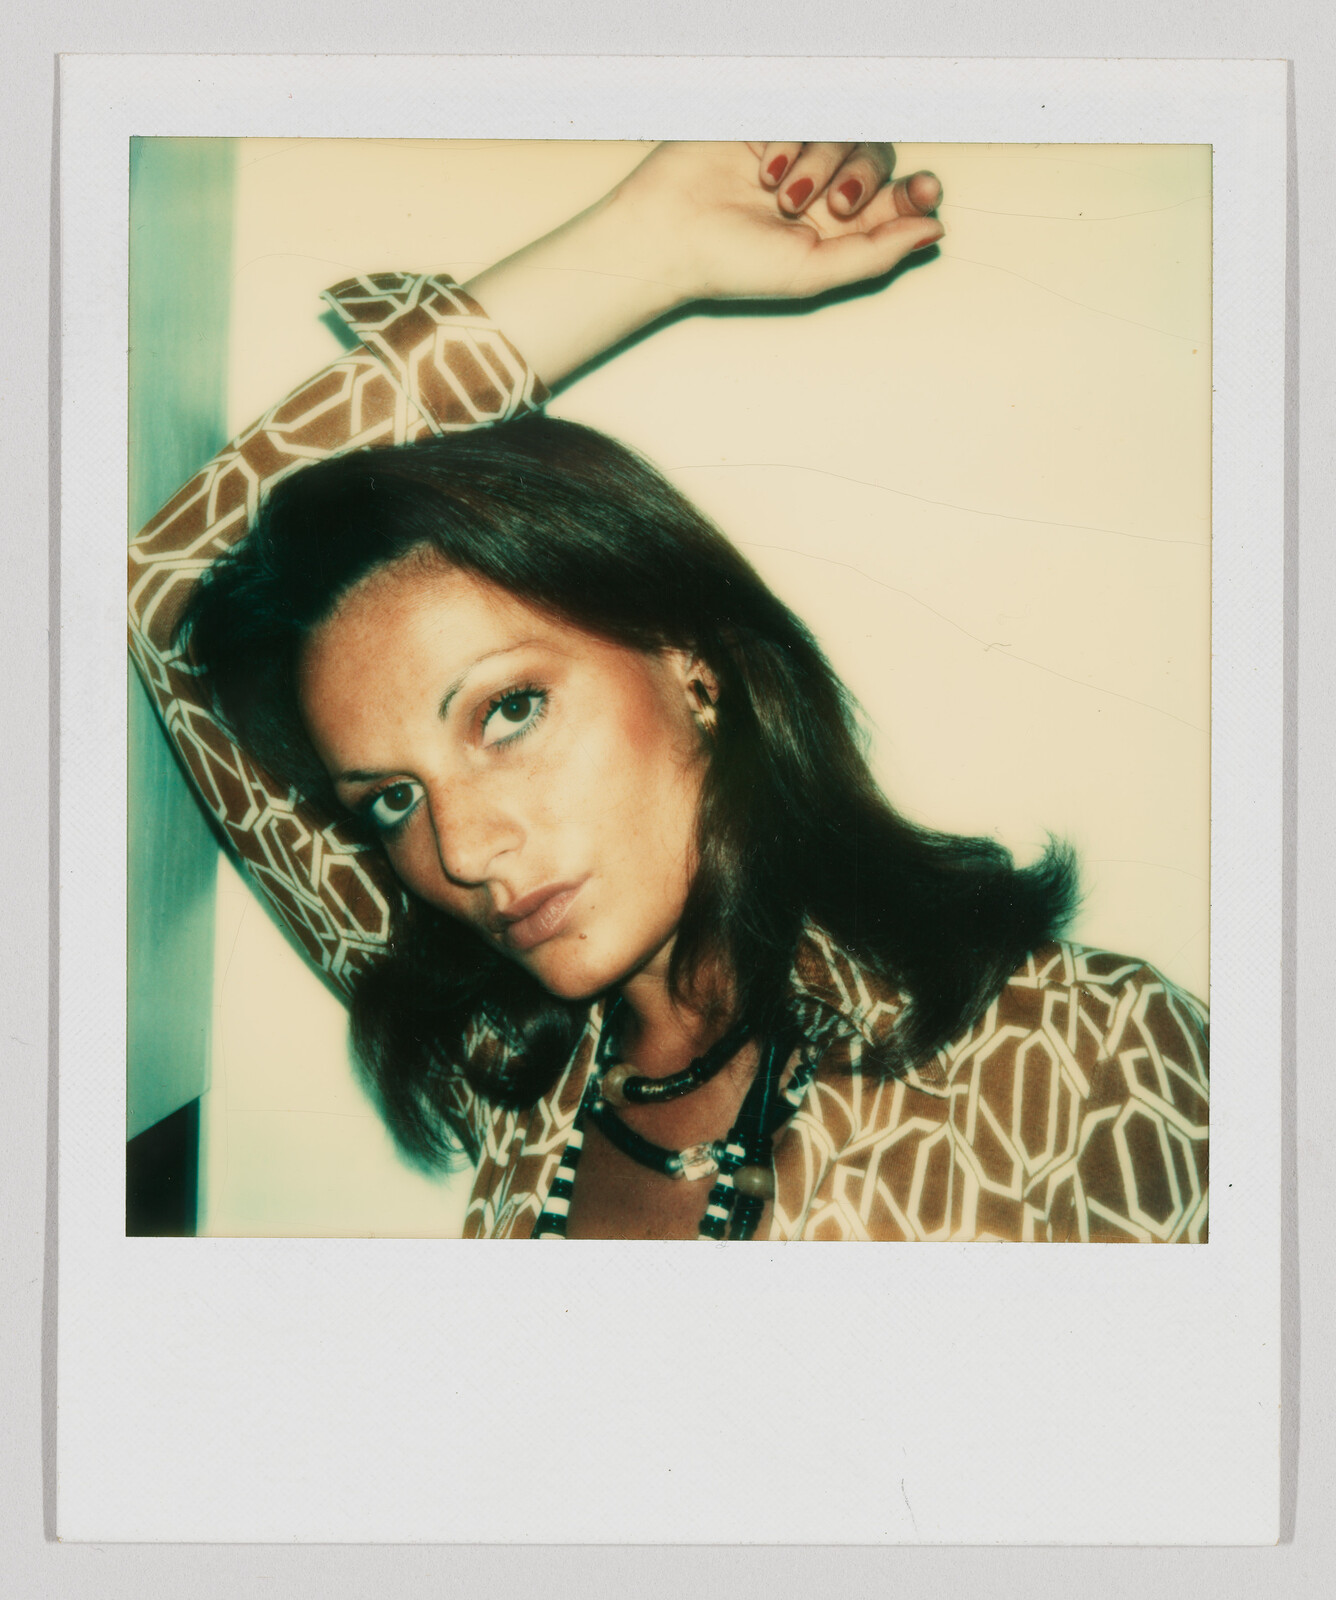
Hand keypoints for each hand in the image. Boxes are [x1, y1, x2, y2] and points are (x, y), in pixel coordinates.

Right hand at [609, 141, 943, 301]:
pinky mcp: (773, 121)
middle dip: (863, 179)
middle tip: (834, 204)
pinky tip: (765, 170)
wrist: (669, 231)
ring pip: (846, 132)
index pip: (900, 198)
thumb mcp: (813, 273)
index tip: (923, 189)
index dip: (919, 190)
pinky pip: (809, 111)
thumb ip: (876, 254)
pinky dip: (793, 141)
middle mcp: (825, 187)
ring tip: (781, 195)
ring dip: (820, 163)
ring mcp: (800, 151)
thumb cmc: (732, 263)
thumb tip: (935, 231)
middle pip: (878, 157)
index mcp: (842, 228)